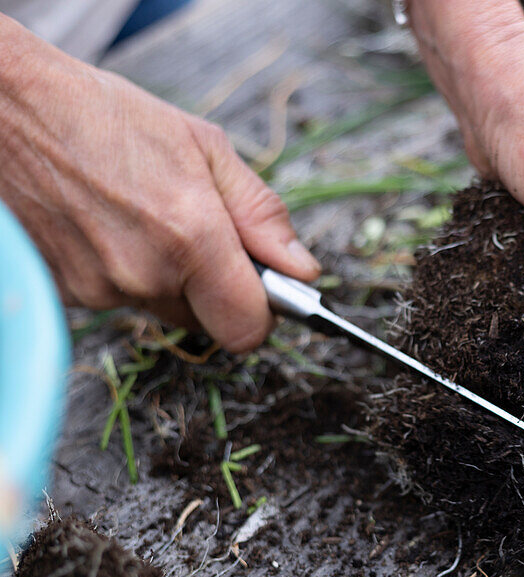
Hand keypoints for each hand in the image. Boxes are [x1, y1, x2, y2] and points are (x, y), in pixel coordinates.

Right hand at [0, 16, 319, 351]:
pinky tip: (108, 224)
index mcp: (190, 236)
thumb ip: (261, 214)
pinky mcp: (66, 293)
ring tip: (142, 215)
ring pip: (162, 308)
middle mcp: (143, 274)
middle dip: (215, 289)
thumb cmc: (106, 116)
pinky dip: (124, 271)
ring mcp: (98, 289)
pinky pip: (120, 299)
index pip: (247, 330)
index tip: (264, 288)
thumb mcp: (204, 147)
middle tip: (197, 233)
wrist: (8, 107)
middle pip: (207, 322)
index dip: (262, 314)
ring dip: (167, 277)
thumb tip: (303, 269)